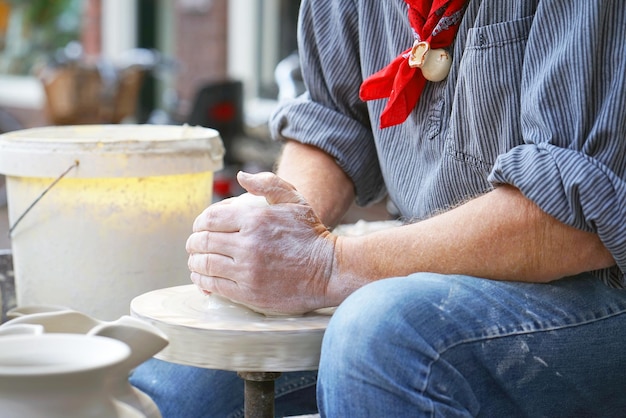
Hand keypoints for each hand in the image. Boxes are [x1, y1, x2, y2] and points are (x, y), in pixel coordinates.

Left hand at [186, 171, 336, 314]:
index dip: (199, 222)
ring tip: (196, 261)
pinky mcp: (249, 293)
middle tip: (194, 245)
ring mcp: (248, 270)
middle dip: (193, 242)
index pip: (210, 218)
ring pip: (205, 264)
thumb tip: (241, 177)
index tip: (199, 227)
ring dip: (194, 262)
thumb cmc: (311, 235)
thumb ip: (268, 184)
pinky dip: (202, 281)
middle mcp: (248, 244)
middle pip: (203, 241)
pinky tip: (203, 278)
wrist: (329, 271)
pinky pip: (214, 285)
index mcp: (255, 218)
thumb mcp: (294, 200)